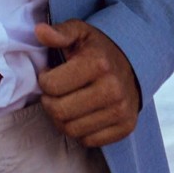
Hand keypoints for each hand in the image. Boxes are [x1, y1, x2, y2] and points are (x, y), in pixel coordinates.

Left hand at [35, 21, 140, 147]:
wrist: (134, 64)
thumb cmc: (98, 49)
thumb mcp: (79, 32)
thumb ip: (59, 32)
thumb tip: (40, 31)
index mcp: (98, 64)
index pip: (52, 86)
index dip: (44, 80)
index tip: (50, 74)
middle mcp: (113, 89)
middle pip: (60, 112)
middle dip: (49, 103)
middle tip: (54, 93)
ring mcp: (122, 110)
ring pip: (72, 130)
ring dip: (61, 119)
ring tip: (65, 103)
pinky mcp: (126, 127)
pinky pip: (88, 141)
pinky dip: (79, 131)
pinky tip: (81, 114)